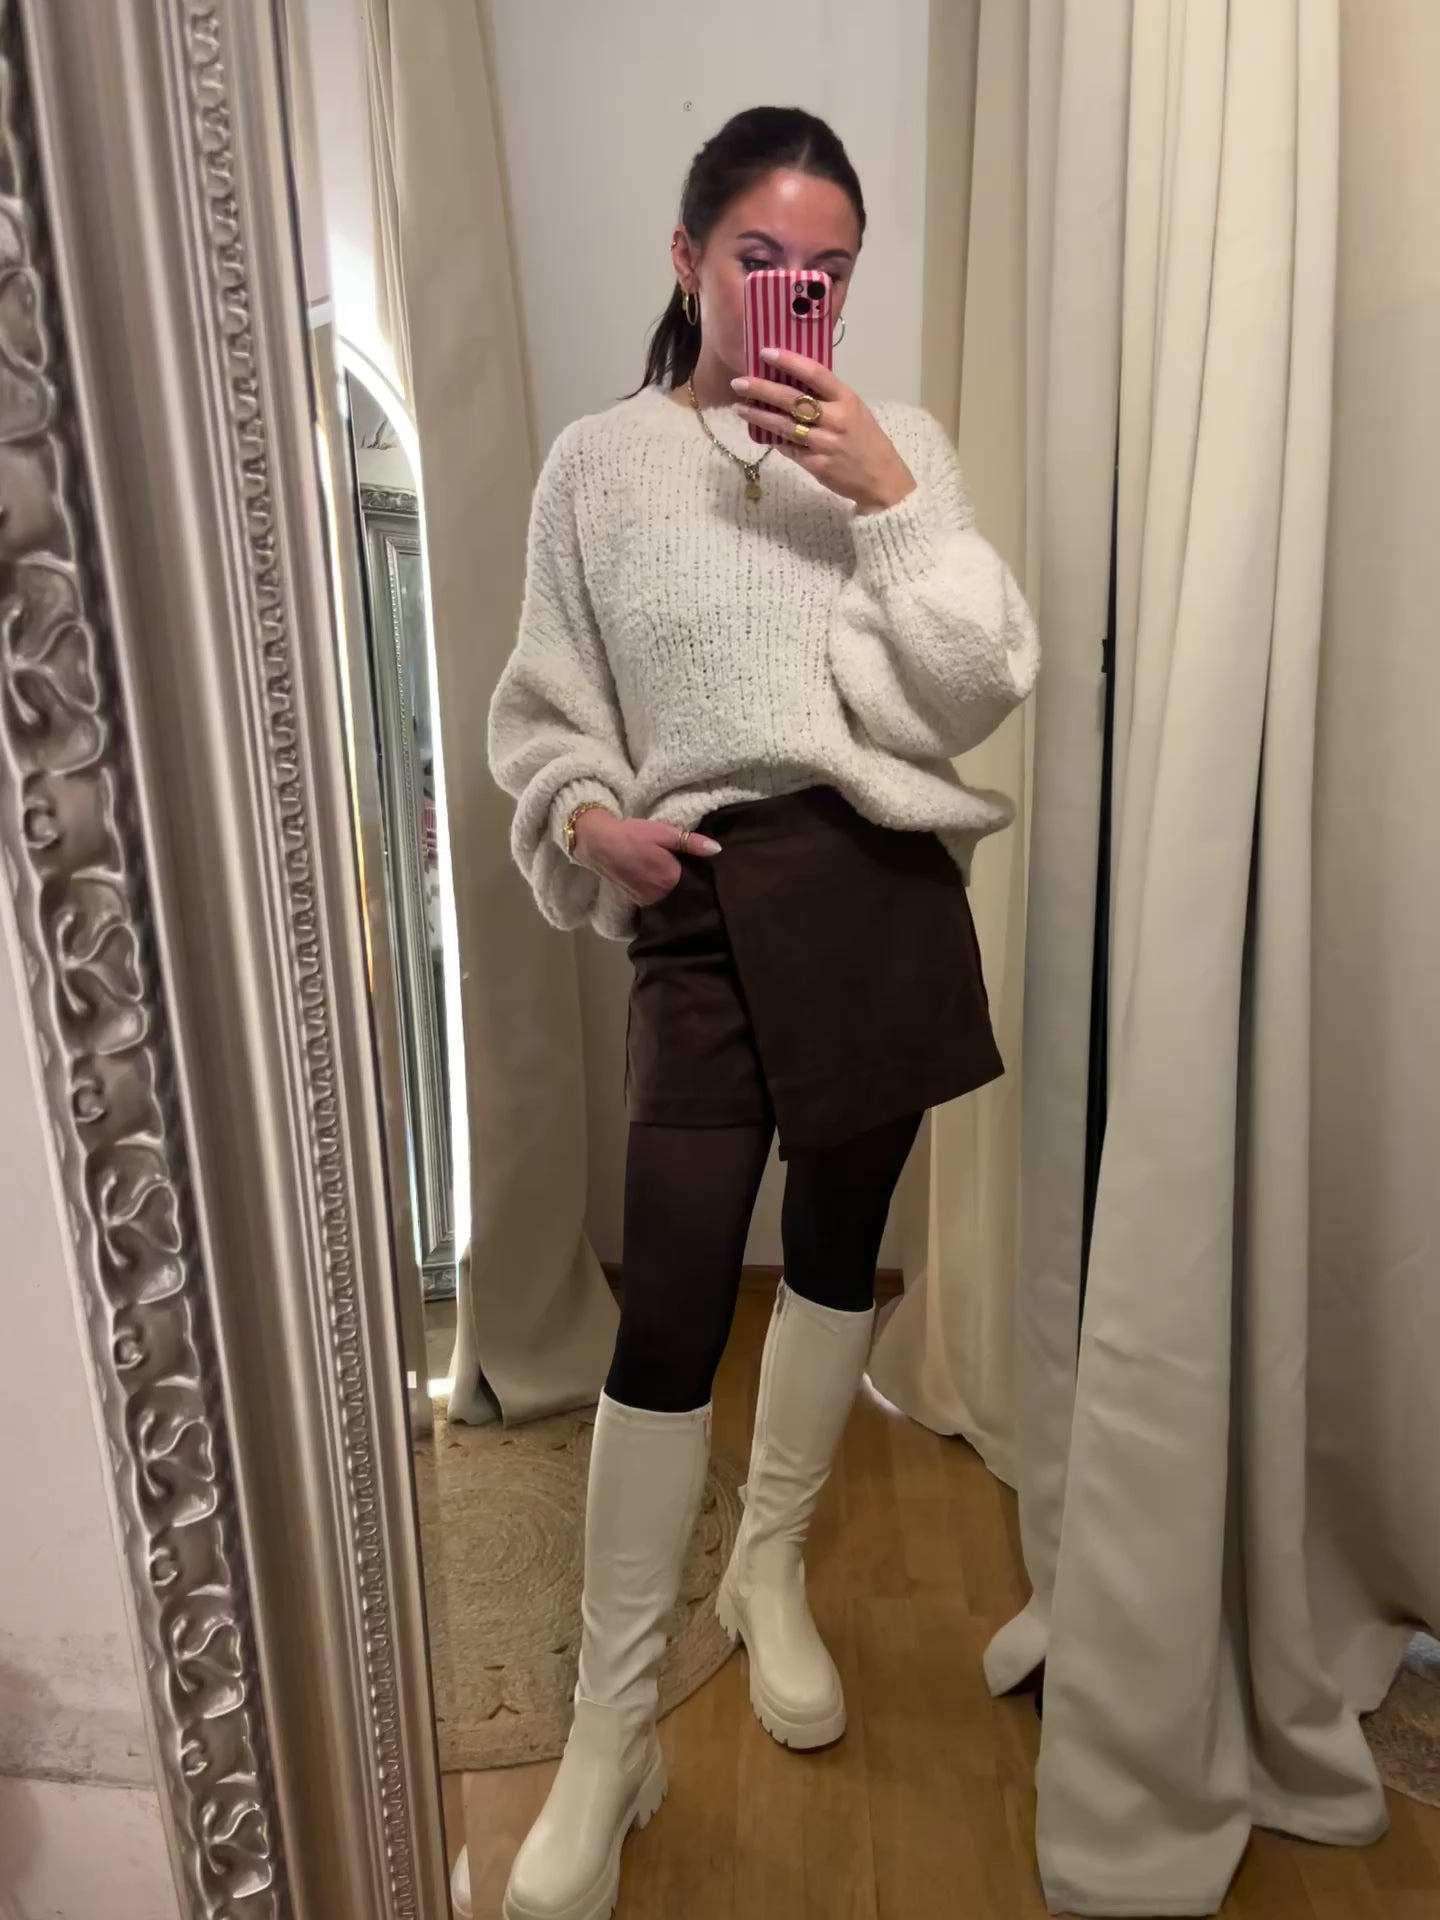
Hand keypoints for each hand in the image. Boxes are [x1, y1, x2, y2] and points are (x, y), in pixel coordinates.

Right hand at [573, 811, 720, 907]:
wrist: (598, 843)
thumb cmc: (633, 835)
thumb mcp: (664, 833)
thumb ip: (691, 843)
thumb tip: (718, 850)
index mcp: (672, 879)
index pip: (697, 883)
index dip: (702, 876)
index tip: (707, 870)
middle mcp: (660, 896)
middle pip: (683, 894)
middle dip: (689, 887)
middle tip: (694, 873)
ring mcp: (647, 901)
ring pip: (669, 900)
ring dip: (674, 893)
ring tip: (678, 881)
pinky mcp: (636, 902)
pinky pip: (656, 903)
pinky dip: (661, 896)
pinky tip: (660, 886)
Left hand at [731, 349, 915, 514]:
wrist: (881, 479)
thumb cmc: (867, 440)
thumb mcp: (855, 410)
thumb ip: (829, 397)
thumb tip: (795, 382)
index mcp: (846, 399)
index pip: (815, 373)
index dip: (790, 361)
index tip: (766, 353)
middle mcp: (835, 419)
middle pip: (792, 400)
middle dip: (762, 389)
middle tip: (739, 383)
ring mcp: (824, 443)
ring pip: (784, 426)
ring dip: (758, 416)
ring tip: (739, 407)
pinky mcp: (816, 465)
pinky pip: (789, 448)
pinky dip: (774, 440)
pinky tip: (761, 433)